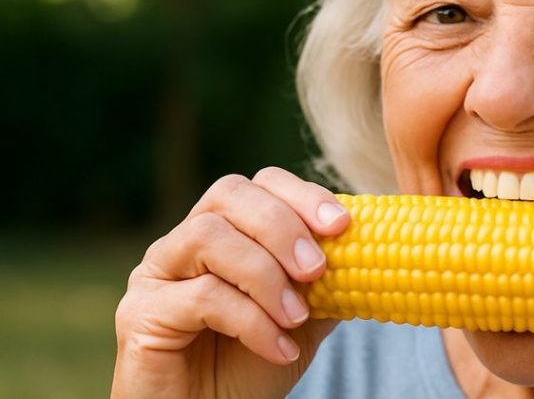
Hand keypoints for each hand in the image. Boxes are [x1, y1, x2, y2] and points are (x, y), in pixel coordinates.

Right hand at [112, 167, 348, 397]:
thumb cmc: (251, 367)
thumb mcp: (303, 318)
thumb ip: (328, 281)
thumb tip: (373, 249)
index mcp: (225, 232)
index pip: (260, 184)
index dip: (302, 195)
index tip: (342, 225)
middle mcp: (184, 242)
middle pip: (230, 194)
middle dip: (282, 226)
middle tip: (317, 270)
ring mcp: (157, 273)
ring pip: (210, 237)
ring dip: (265, 276)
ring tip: (296, 319)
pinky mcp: (141, 312)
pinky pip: (201, 296)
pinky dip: (251, 322)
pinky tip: (279, 349)